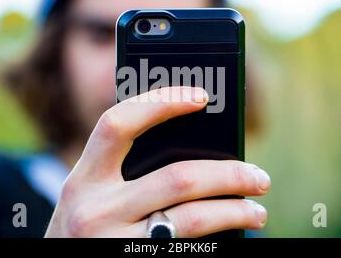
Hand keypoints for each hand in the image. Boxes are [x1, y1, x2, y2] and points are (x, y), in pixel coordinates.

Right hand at [45, 86, 269, 236]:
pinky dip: (218, 238)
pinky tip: (232, 234)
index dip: (160, 103)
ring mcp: (114, 245)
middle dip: (229, 174)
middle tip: (258, 177)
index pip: (117, 124)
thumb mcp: (92, 197)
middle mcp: (94, 211)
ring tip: (257, 211)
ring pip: (192, 219)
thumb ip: (124, 172)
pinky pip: (188, 248)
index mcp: (82, 179)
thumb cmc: (86, 231)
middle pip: (177, 178)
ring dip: (235, 211)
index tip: (202, 97)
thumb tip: (197, 149)